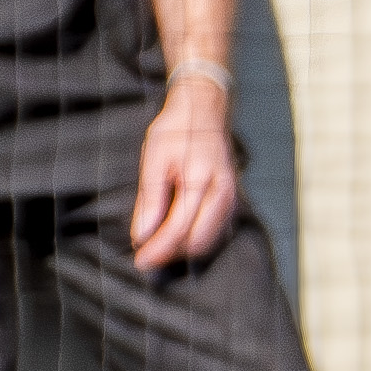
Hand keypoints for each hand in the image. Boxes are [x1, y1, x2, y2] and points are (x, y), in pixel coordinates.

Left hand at [130, 76, 239, 273]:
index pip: (179, 229)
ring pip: (209, 241)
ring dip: (182, 250)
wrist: (205, 110)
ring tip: (156, 248)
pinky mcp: (231, 201)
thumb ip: (150, 199)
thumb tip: (142, 235)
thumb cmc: (177, 131)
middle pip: (197, 242)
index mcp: (201, 182)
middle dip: (170, 254)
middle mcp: (222, 195)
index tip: (139, 259)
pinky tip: (174, 237)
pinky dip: (194, 241)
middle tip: (145, 256)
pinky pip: (215, 232)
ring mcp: (231, 199)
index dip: (158, 249)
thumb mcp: (154, 159)